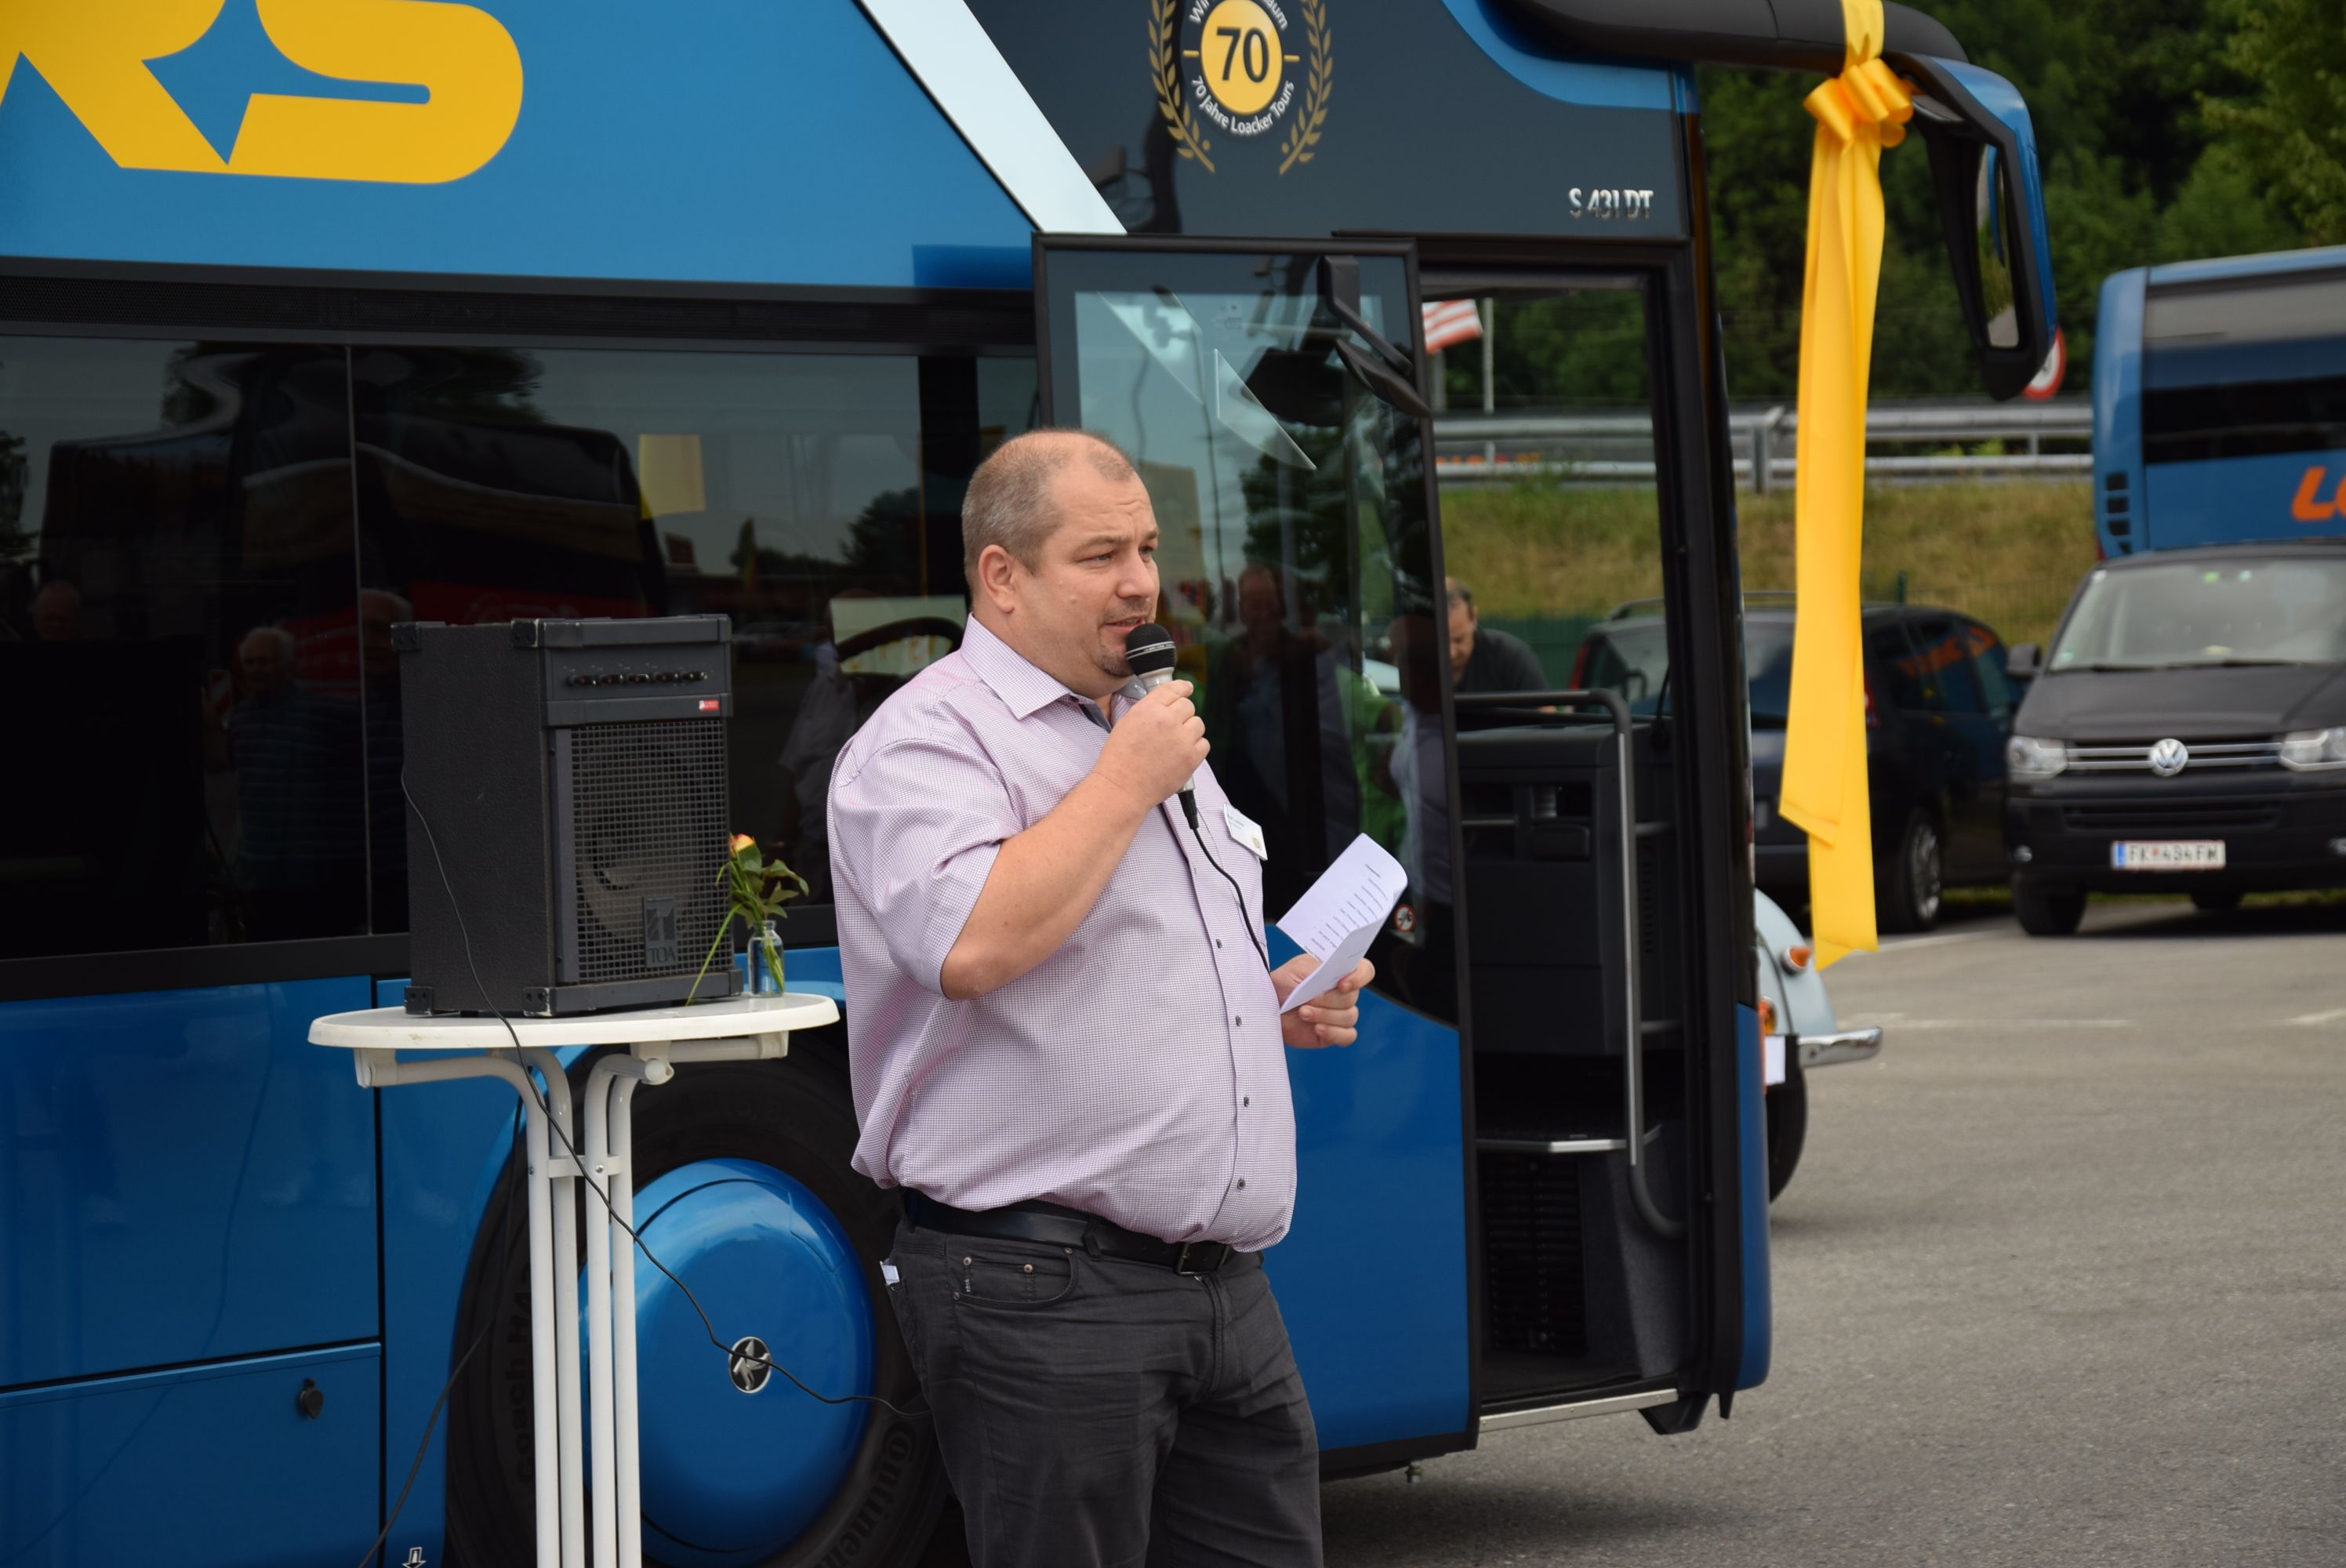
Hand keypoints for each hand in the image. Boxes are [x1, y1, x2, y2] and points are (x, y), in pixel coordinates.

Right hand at [1092, 679, 1208, 811]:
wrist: (1122, 787)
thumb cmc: (1119, 759)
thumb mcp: (1127, 723)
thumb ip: (1148, 710)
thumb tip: (1166, 704)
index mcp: (1148, 709)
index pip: (1174, 689)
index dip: (1183, 688)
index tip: (1187, 688)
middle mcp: (1167, 720)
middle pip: (1188, 706)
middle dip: (1182, 715)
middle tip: (1172, 728)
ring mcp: (1181, 738)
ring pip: (1198, 724)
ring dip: (1190, 731)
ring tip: (1175, 744)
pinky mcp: (1191, 757)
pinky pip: (1204, 744)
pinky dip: (1196, 748)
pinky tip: (1181, 754)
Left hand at [1272, 955, 1373, 1048]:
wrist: (1266, 1007)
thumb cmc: (1281, 985)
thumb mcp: (1298, 968)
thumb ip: (1321, 968)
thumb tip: (1341, 975)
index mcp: (1338, 972)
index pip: (1365, 970)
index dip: (1359, 977)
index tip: (1341, 985)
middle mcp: (1342, 993)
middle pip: (1352, 997)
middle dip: (1328, 1000)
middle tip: (1308, 1000)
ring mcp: (1339, 1014)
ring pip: (1349, 1016)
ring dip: (1325, 1015)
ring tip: (1303, 1013)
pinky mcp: (1334, 1033)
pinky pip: (1348, 1036)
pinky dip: (1334, 1033)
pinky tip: (1318, 1029)